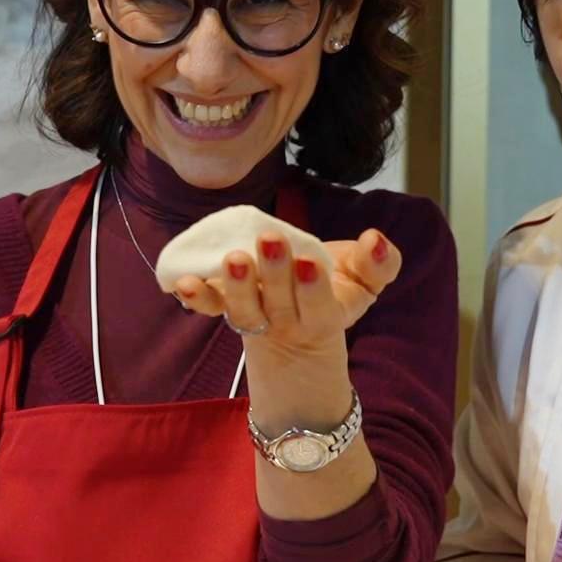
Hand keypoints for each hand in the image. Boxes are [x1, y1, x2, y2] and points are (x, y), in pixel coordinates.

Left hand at [174, 228, 401, 353]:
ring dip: (236, 286)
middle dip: (273, 274)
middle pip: (277, 304)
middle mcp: (288, 321)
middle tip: (269, 241)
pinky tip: (182, 283)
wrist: (303, 320)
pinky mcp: (229, 307)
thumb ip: (379, 263)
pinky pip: (211, 308)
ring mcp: (256, 316)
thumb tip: (375, 239)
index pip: (320, 308)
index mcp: (326, 316)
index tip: (309, 261)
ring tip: (233, 259)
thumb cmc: (338, 288)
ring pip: (242, 309)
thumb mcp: (367, 279)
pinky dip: (197, 297)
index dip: (313, 288)